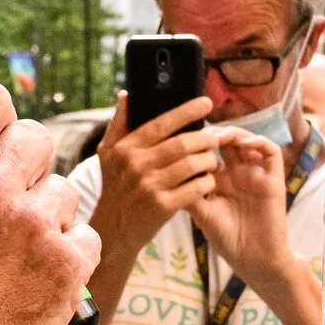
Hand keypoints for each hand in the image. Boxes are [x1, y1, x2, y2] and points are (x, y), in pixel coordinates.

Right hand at [0, 82, 99, 324]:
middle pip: (35, 135)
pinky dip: (70, 254)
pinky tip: (37, 280)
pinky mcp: (69, 260)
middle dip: (28, 166)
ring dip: (49, 216)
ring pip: (64, 189)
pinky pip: (85, 232)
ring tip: (16, 260)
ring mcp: (33, 223)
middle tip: (11, 207)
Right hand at [87, 91, 219, 265]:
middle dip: (206, 138)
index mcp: (126, 148)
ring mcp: (150, 186)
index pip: (161, 124)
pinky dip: (206, 183)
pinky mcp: (162, 206)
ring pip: (192, 165)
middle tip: (217, 137)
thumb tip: (127, 95)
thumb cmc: (114, 187)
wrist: (113, 229)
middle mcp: (137, 165)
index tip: (206, 103)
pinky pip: (195, 189)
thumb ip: (119, 123)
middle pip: (182, 144)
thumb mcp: (107, 153)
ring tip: (213, 160)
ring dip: (209, 161)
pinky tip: (208, 181)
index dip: (187, 111)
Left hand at [188, 129, 297, 297]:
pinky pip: (271, 152)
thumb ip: (189, 195)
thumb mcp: (203, 216)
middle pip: (225, 142)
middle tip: (202, 135)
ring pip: (246, 141)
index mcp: (218, 181)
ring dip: (234, 134)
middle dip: (213, 135)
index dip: (197, 144)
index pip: (207, 152)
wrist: (254, 260)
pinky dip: (259, 142)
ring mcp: (255, 174)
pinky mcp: (273, 179)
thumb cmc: (228, 241)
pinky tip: (244, 144)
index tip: (184, 141)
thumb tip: (168, 173)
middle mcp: (237, 174)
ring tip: (221, 137)